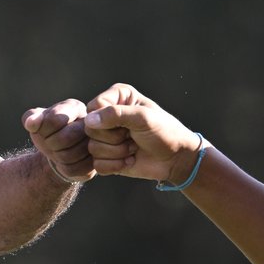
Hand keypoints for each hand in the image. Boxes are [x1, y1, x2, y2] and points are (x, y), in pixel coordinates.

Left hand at [22, 98, 94, 182]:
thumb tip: (31, 123)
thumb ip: (31, 117)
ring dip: (57, 156)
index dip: (42, 129)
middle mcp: (90, 123)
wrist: (57, 150)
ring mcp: (96, 143)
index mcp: (75, 107)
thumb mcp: (36, 121)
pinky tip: (66, 162)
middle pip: (66, 137)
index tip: (42, 129)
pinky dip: (65, 168)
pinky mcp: (95, 161)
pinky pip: (77, 169)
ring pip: (72, 155)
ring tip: (57, 151)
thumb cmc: (47, 131)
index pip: (54, 119)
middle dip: (50, 143)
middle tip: (49, 142)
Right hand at [83, 83, 202, 184]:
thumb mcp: (143, 118)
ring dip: (117, 153)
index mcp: (117, 97)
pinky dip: (115, 165)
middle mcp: (108, 114)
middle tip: (132, 137)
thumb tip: (88, 120)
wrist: (175, 158)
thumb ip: (115, 114)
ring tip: (133, 148)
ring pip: (92, 147)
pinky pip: (97, 164)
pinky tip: (129, 160)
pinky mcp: (105, 156)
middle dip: (114, 138)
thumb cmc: (164, 132)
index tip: (130, 124)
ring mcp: (105, 136)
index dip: (108, 121)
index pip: (94, 107)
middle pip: (90, 129)